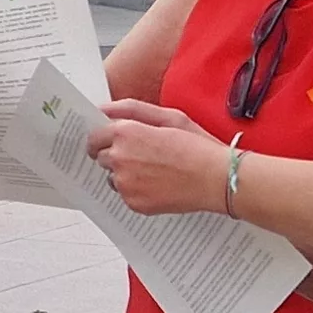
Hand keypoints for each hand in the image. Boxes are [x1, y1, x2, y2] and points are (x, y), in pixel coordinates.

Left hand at [88, 99, 232, 216]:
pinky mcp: (134, 203)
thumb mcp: (169, 116)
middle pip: (102, 158)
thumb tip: (104, 109)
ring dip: (125, 174)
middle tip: (143, 155)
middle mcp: (120, 158)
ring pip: (113, 178)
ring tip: (154, 170)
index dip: (102, 139)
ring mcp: (125, 183)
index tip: (110, 141)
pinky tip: (159, 184)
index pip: (94, 137)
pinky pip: (126, 195)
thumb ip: (131, 109)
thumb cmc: (197, 146)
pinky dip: (137, 190)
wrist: (218, 179)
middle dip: (116, 155)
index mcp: (125, 133)